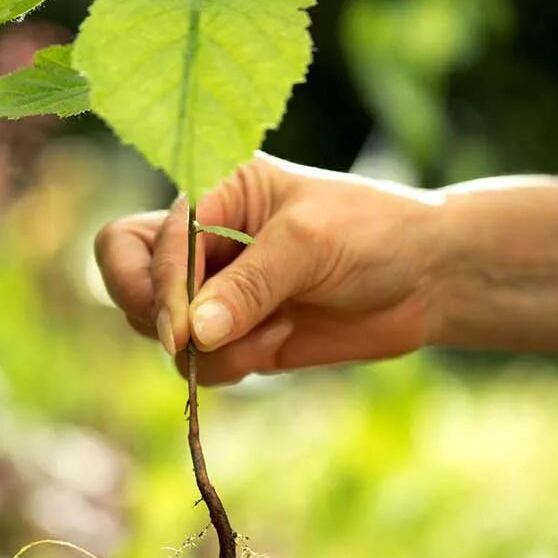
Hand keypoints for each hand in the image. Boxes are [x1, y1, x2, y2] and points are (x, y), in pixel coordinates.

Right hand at [94, 153, 442, 383]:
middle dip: (151, 312)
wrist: (429, 278)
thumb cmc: (374, 233)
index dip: (162, 288)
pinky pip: (200, 363)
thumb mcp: (309, 244)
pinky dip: (228, 366)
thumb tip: (190, 335)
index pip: (151, 240)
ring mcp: (216, 290)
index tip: (182, 333)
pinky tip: (278, 345)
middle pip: (128, 275)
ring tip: (269, 334)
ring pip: (159, 329)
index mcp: (214, 191)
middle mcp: (204, 238)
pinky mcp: (235, 334)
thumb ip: (247, 286)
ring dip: (203, 347)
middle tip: (184, 341)